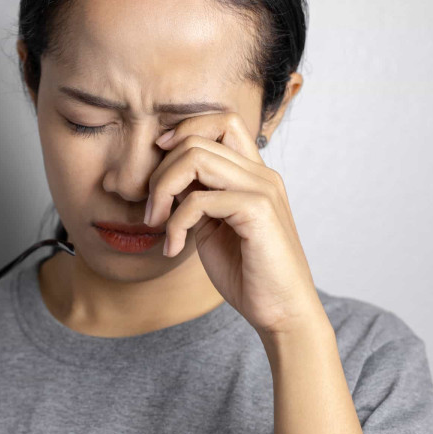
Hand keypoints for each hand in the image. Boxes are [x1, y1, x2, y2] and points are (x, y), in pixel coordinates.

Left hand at [144, 112, 323, 335]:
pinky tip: (175, 248)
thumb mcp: (211, 226)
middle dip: (159, 171)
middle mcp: (261, 174)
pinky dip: (176, 223)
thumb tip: (166, 175)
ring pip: (194, 158)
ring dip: (162, 191)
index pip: (221, 120)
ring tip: (157, 224)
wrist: (281, 313)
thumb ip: (195, 195)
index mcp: (253, 174)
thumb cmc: (247, 273)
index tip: (158, 162)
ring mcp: (262, 190)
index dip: (182, 131)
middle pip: (197, 138)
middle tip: (151, 211)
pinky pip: (199, 199)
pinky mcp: (258, 212)